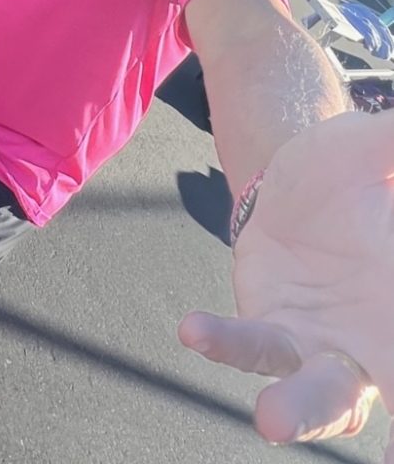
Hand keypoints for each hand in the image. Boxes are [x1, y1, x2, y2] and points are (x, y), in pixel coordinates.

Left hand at [178, 109, 393, 456]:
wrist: (292, 175)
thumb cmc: (350, 170)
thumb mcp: (375, 148)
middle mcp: (377, 340)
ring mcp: (321, 346)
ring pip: (319, 393)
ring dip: (300, 410)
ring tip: (273, 420)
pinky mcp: (269, 330)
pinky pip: (249, 345)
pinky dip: (225, 343)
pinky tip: (194, 329)